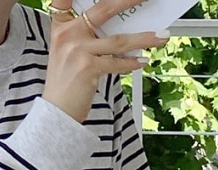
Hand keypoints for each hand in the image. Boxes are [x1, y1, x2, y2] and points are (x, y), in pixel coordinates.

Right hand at [42, 0, 167, 122]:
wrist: (57, 112)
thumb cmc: (65, 84)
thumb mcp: (69, 53)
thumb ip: (88, 36)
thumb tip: (122, 27)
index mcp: (62, 27)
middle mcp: (68, 35)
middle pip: (104, 8)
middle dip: (129, 1)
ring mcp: (78, 50)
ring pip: (119, 40)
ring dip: (144, 38)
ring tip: (160, 37)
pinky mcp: (88, 68)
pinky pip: (117, 62)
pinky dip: (132, 63)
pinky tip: (142, 61)